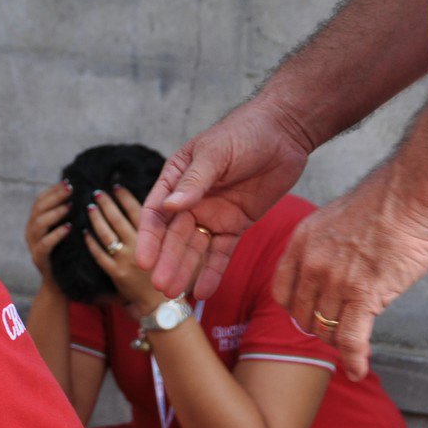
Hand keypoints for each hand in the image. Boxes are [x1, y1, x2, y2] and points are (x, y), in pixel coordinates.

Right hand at [25, 181, 71, 281]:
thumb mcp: (65, 231)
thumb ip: (68, 215)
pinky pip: (45, 243)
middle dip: (55, 196)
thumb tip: (82, 192)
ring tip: (70, 207)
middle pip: (39, 208)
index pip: (41, 200)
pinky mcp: (39, 258)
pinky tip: (69, 228)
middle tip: (71, 189)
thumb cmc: (67, 254)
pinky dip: (57, 234)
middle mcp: (31, 231)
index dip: (53, 190)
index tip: (69, 181)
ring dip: (55, 213)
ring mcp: (33, 245)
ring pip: (39, 223)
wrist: (59, 284)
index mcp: (36, 222)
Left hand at [83, 186, 173, 315]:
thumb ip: (166, 232)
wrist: (162, 304)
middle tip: (97, 192)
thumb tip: (163, 207)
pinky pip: (99, 255)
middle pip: (118, 220)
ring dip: (96, 219)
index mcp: (156, 238)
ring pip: (107, 235)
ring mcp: (126, 260)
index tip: (117, 186)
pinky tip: (84, 233)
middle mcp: (140, 246)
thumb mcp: (176, 249)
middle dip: (106, 204)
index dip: (126, 197)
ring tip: (88, 207)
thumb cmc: (171, 275)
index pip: (138, 211)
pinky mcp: (116, 273)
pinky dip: (91, 243)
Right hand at [137, 101, 312, 299]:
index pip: (157, 213)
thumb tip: (170, 206)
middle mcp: (190, 201)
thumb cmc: (244, 133)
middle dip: (167, 261)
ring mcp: (213, 214)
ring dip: (185, 270)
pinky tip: (204, 291)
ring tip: (176, 295)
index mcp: (176, 179)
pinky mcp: (236, 224)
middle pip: (175, 236)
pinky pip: (222, 251)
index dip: (149, 238)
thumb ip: (194, 181)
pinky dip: (213, 271)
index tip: (143, 261)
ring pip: (195, 248)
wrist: (284, 132)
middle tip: (160, 287)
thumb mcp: (216, 153)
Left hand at [273, 164, 427, 380]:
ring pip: (327, 328)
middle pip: (303, 315)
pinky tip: (357, 370)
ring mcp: (336, 280)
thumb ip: (326, 247)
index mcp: (301, 243)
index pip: (283, 292)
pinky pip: (351, 338)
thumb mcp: (337, 219)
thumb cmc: (388, 200)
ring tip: (352, 348)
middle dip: (318, 328)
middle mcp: (312, 264)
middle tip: (337, 331)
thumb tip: (332, 270)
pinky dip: (354, 359)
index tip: (309, 316)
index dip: (296, 310)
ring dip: (339, 342)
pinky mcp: (365, 294)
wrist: (415, 191)